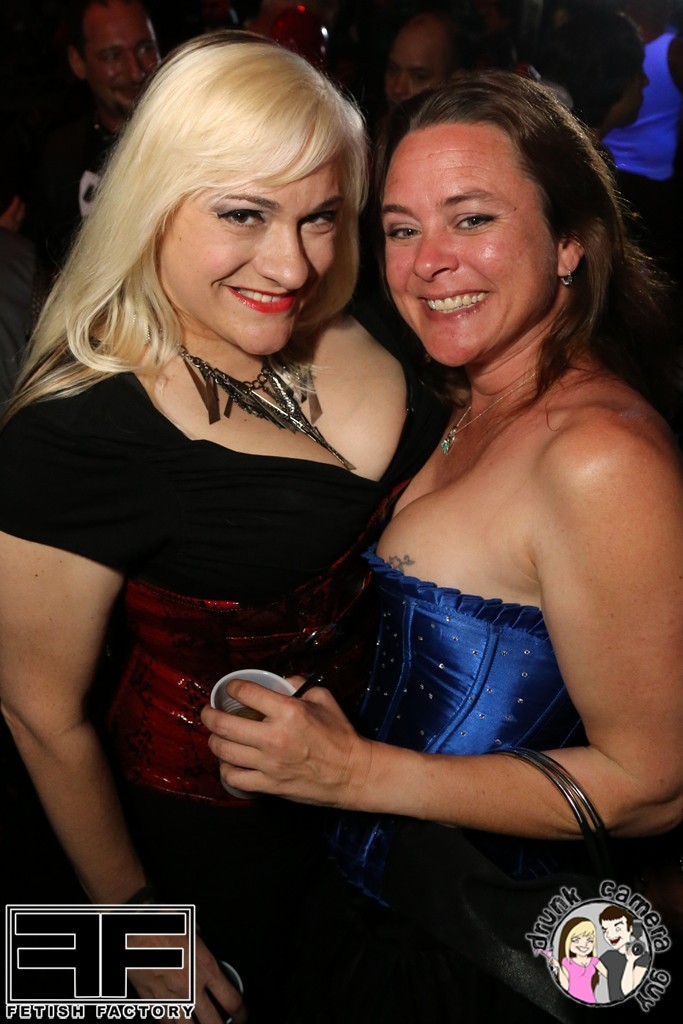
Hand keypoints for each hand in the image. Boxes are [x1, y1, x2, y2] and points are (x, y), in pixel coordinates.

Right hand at [129, 929, 246, 1022]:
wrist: (134, 931)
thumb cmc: (163, 925)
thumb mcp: (193, 929)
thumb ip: (203, 945)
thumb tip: (206, 949)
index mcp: (204, 967)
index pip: (231, 1000)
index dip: (241, 1013)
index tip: (242, 1015)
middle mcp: (190, 987)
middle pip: (213, 1023)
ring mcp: (170, 998)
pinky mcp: (152, 1001)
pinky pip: (166, 1023)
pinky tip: (178, 1023)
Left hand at [201, 680, 372, 807]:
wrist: (352, 773)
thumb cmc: (339, 734)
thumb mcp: (323, 698)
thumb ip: (298, 685)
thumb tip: (279, 680)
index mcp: (288, 712)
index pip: (246, 693)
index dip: (232, 688)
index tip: (230, 689)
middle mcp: (274, 737)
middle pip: (224, 724)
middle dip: (209, 715)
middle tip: (207, 712)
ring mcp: (269, 764)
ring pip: (224, 751)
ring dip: (213, 741)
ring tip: (215, 736)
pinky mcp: (269, 785)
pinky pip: (234, 778)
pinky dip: (226, 769)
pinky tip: (228, 762)